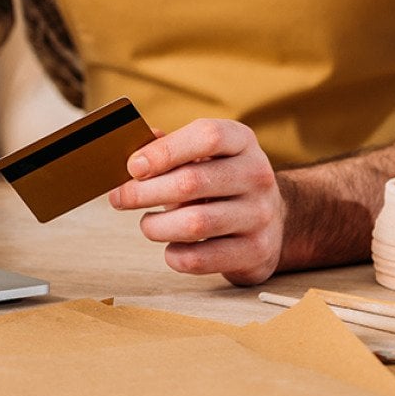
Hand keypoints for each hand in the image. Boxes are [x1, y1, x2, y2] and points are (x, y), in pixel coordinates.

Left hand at [108, 119, 283, 284]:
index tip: (133, 167)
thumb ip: (169, 149)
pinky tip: (171, 247)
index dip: (164, 151)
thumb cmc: (222, 184)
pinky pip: (201, 259)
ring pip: (194, 224)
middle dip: (144, 192)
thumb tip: (135, 154)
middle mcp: (257, 175)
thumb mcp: (204, 156)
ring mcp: (259, 215)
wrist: (273, 220)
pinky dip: (174, 255)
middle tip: (121, 198)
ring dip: (156, 226)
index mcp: (242, 142)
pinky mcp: (255, 252)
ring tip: (148, 224)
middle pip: (191, 182)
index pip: (207, 136)